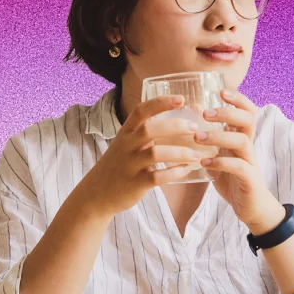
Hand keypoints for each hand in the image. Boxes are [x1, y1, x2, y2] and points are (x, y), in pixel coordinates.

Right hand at [80, 95, 203, 217]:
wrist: (96, 194)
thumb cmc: (118, 166)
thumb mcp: (125, 145)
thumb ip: (145, 135)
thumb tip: (178, 124)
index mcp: (125, 133)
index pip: (141, 111)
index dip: (161, 103)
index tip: (181, 99)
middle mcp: (126, 146)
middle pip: (150, 130)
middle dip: (176, 126)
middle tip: (195, 128)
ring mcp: (130, 165)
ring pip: (156, 154)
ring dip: (180, 153)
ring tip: (197, 154)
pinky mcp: (135, 183)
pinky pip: (158, 177)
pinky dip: (175, 172)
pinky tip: (186, 170)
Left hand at [197, 89, 284, 233]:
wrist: (251, 209)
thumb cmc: (233, 179)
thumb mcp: (219, 153)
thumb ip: (210, 133)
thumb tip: (196, 107)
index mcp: (241, 138)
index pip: (246, 111)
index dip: (237, 99)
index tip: (220, 91)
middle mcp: (248, 147)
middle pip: (248, 120)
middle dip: (227, 113)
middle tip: (205, 114)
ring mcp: (251, 162)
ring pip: (242, 140)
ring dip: (219, 136)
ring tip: (198, 137)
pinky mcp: (250, 179)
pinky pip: (239, 166)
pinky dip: (221, 162)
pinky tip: (205, 163)